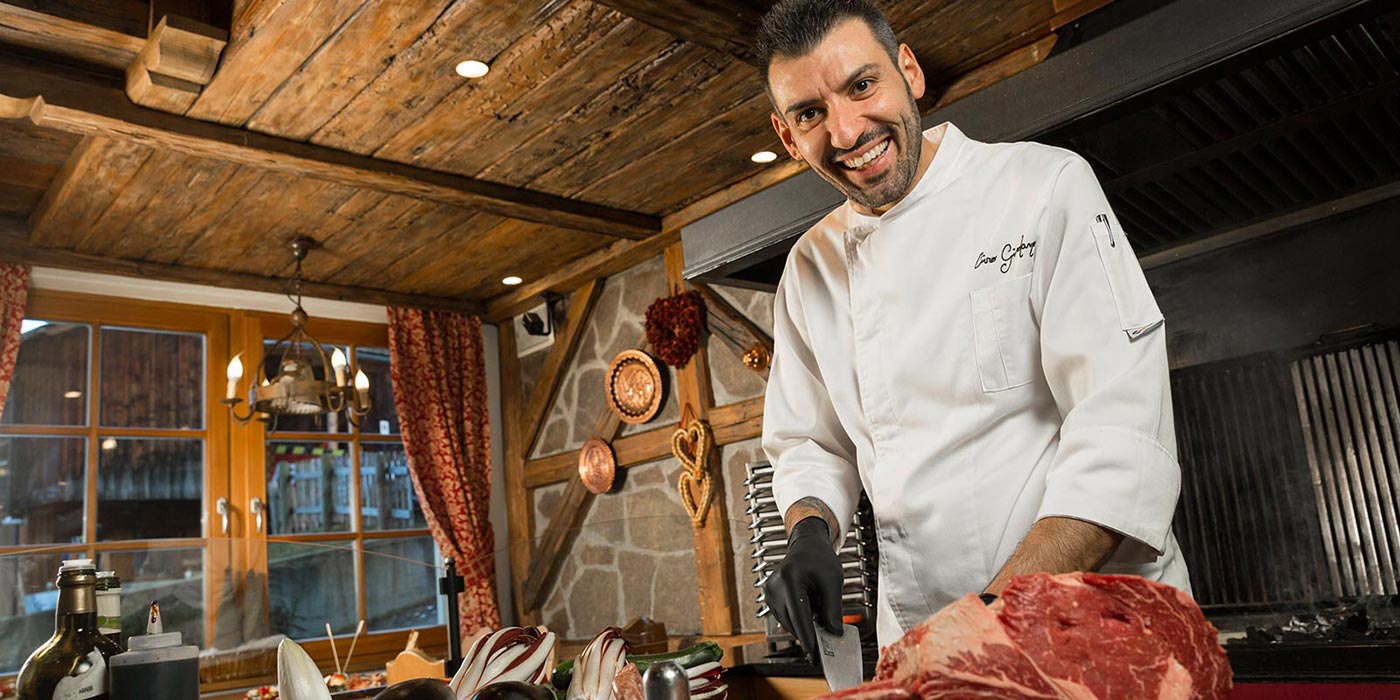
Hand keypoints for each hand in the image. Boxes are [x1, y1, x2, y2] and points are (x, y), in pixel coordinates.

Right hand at [763, 517, 843, 663]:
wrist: (806, 546)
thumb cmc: (819, 558)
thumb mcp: (833, 581)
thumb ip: (833, 609)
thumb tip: (834, 632)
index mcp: (790, 580)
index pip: (799, 617)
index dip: (808, 637)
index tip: (815, 654)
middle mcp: (774, 588)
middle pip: (793, 624)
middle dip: (811, 630)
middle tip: (828, 629)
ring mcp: (769, 594)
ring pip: (789, 624)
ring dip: (805, 623)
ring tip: (816, 603)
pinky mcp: (769, 599)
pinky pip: (786, 618)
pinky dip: (798, 618)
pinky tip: (808, 603)